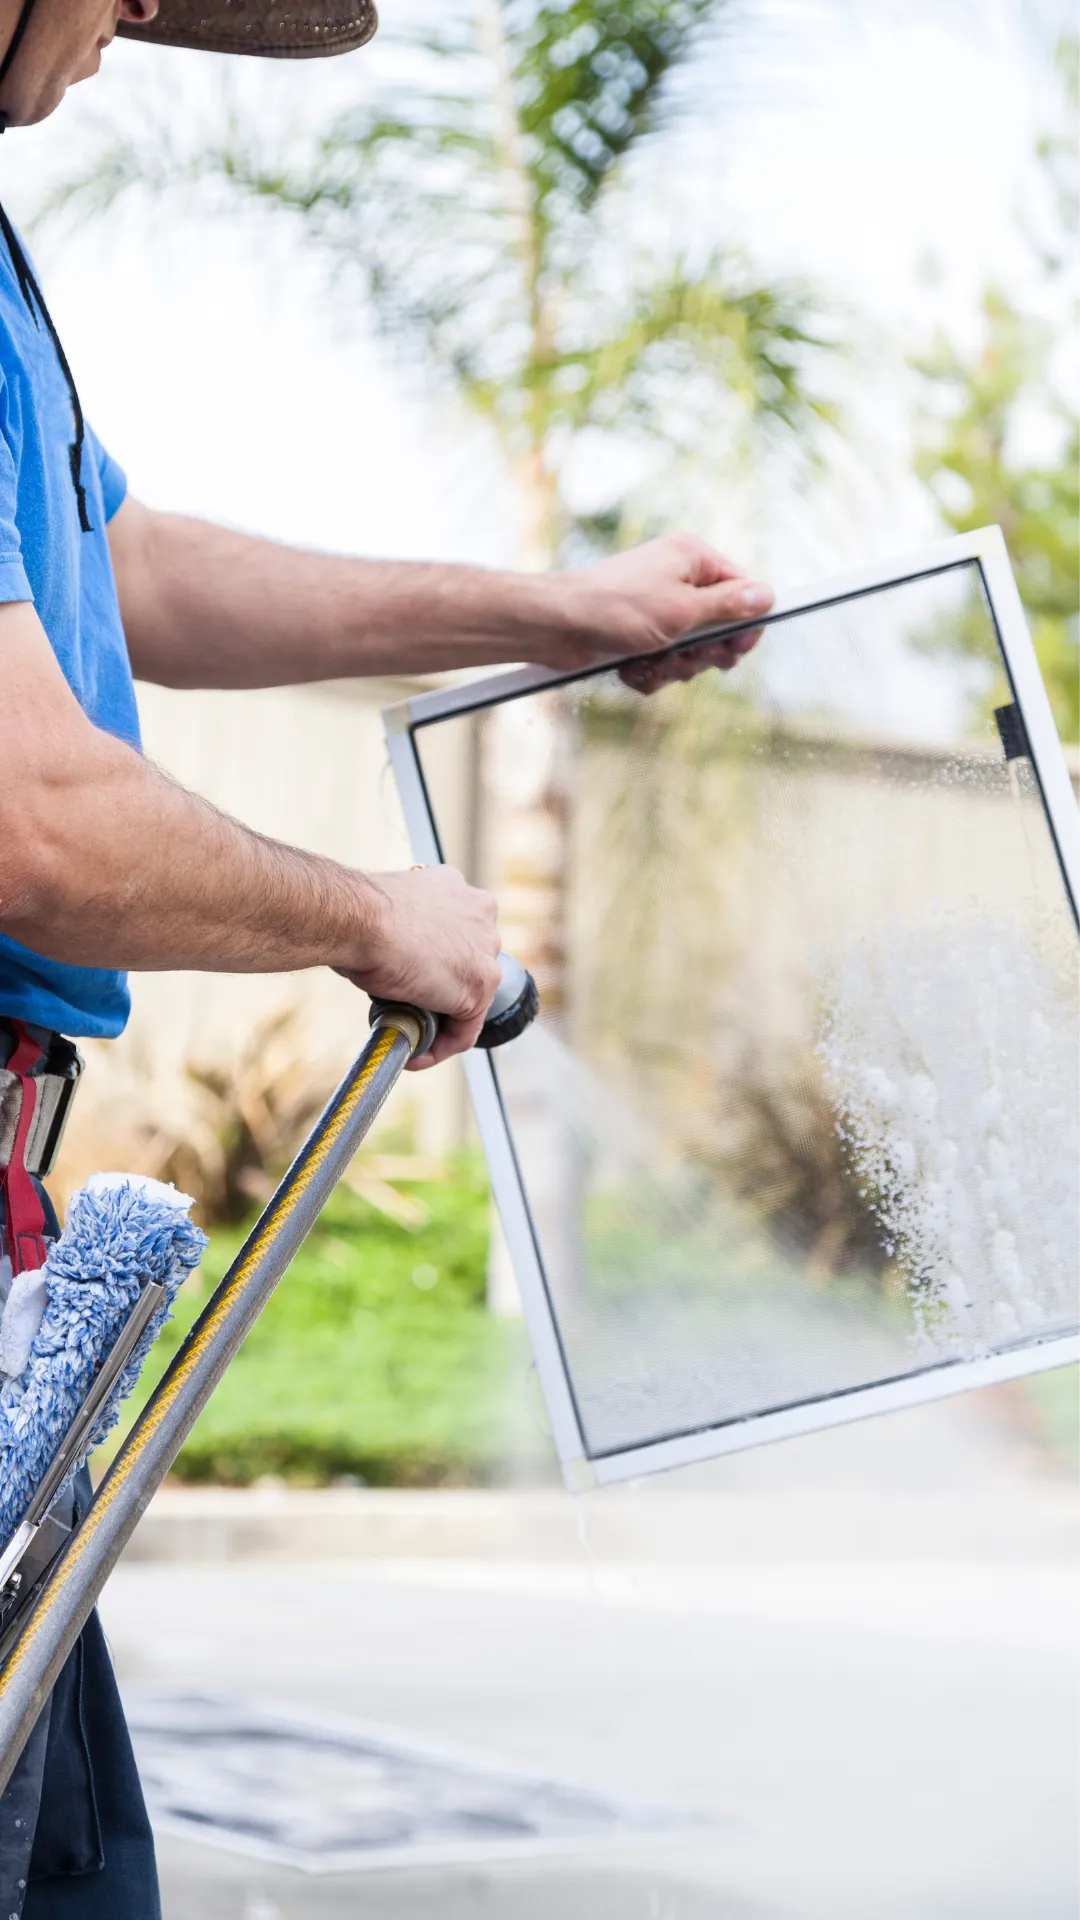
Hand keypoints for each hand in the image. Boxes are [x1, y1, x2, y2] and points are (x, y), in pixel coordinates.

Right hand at [337, 867, 501, 1069]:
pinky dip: (441, 1047)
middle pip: (466, 964)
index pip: (455, 933)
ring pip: (468, 999)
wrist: (360, 919)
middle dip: (440, 991)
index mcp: (454, 888)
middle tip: (406, 1009)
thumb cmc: (356, 914)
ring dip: (440, 1022)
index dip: (433, 961)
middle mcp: (479, 912)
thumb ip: (395, 934)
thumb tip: (383, 963)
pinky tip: (414, 1056)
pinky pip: (464, 1029)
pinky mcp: (480, 985)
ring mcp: (485, 950)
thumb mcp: (382, 915)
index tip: (408, 977)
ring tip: (408, 1038)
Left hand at [543, 533, 772, 692]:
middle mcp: (677, 578)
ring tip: (651, 662)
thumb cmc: (616, 608)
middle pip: (719, 626)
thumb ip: (729, 607)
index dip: (745, 624)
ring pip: (691, 650)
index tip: (737, 650)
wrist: (556, 626)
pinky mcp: (639, 633)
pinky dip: (651, 671)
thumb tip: (768, 596)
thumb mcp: (683, 610)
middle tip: (687, 657)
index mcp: (693, 557)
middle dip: (703, 652)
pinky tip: (631, 669)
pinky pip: (663, 661)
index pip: (742, 589)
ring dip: (674, 666)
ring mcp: (658, 607)